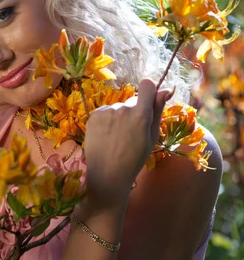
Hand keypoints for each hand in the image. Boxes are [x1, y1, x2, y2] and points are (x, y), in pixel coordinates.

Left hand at [82, 78, 173, 206]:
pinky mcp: (93, 115)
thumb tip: (164, 90)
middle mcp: (123, 109)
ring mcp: (106, 111)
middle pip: (132, 101)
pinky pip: (105, 112)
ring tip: (116, 138)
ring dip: (119, 117)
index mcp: (141, 115)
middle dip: (134, 112)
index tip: (148, 98)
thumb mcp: (151, 137)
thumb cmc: (134, 158)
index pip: (147, 85)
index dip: (149, 90)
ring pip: (118, 108)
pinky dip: (106, 120)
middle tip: (130, 133)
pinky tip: (106, 136)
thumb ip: (157, 111)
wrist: (107, 173)